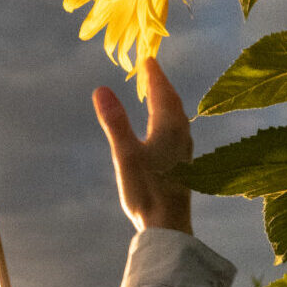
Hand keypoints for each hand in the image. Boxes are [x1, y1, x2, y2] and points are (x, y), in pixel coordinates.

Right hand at [92, 57, 192, 233]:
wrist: (169, 227)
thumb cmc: (147, 192)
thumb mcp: (125, 155)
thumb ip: (115, 122)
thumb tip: (101, 89)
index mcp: (168, 128)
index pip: (160, 92)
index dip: (153, 74)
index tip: (146, 58)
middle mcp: (181, 135)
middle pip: (172, 101)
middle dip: (161, 84)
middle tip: (152, 69)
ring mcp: (184, 151)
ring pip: (178, 116)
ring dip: (167, 101)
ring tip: (158, 94)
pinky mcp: (183, 165)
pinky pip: (178, 130)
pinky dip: (169, 118)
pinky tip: (165, 130)